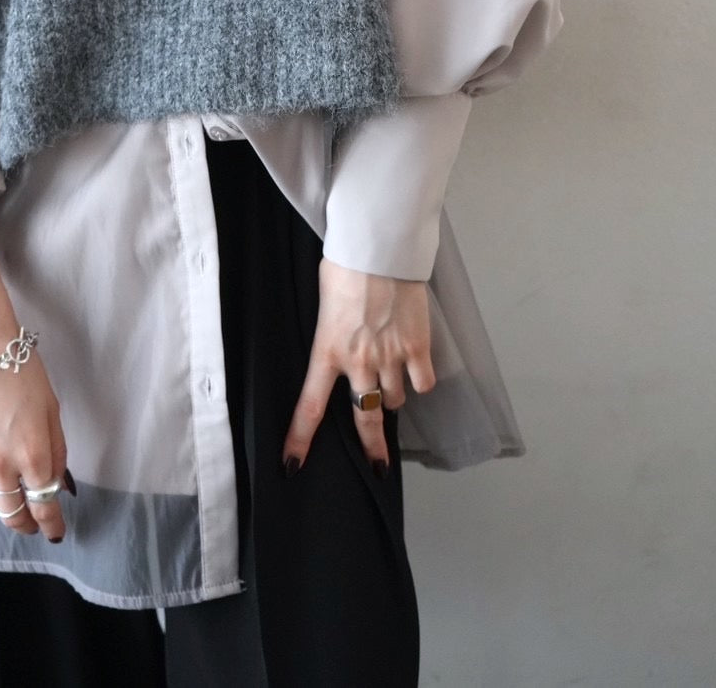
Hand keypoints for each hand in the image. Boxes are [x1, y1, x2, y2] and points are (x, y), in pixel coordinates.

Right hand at [0, 307, 71, 543]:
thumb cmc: (22, 372)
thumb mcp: (52, 409)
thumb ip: (57, 450)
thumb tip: (57, 482)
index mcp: (33, 453)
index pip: (44, 505)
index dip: (51, 525)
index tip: (55, 533)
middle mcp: (1, 464)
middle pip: (12, 515)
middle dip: (26, 524)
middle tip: (32, 522)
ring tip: (5, 498)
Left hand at [281, 256, 435, 474]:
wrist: (381, 250)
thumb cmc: (346, 266)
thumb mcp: (325, 302)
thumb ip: (332, 333)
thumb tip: (341, 342)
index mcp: (327, 351)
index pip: (310, 405)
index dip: (300, 439)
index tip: (293, 464)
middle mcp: (358, 363)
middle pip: (363, 418)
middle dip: (371, 446)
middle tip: (377, 465)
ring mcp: (389, 357)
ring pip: (394, 400)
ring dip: (392, 394)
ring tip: (391, 376)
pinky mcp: (417, 348)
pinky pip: (422, 383)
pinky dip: (420, 380)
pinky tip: (416, 368)